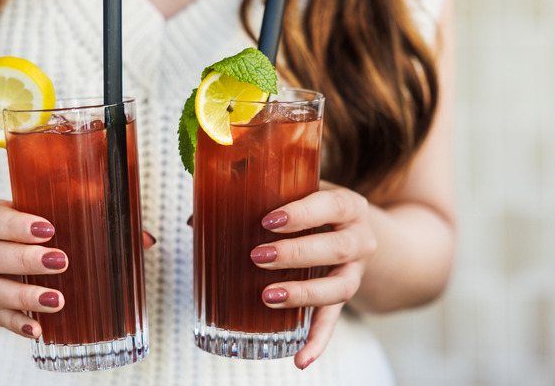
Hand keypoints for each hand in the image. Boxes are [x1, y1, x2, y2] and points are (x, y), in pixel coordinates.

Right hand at [0, 200, 157, 337]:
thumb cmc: (21, 235)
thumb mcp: (40, 218)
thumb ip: (87, 222)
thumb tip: (144, 239)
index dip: (17, 225)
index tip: (49, 229)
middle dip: (26, 260)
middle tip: (61, 262)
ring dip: (24, 296)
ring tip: (56, 300)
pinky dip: (15, 323)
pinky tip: (36, 329)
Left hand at [251, 182, 376, 369]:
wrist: (354, 231)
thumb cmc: (315, 210)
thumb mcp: (297, 196)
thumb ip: (256, 200)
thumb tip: (195, 220)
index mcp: (348, 207)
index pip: (333, 205)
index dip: (303, 213)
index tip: (268, 221)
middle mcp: (359, 239)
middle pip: (336, 249)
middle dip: (296, 254)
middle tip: (257, 256)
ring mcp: (354, 272)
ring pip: (339, 288)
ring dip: (303, 294)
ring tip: (268, 296)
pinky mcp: (345, 298)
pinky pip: (333, 322)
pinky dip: (317, 341)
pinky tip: (299, 359)